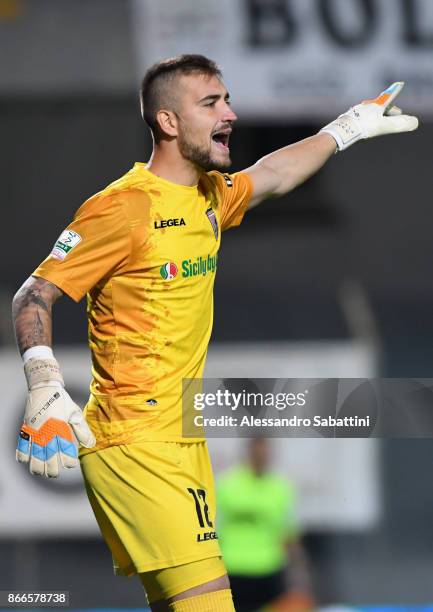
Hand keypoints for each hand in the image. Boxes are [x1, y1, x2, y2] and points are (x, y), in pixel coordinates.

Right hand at [16, 358, 95, 477]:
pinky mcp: (26, 430)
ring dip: (37, 468)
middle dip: (52, 470)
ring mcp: (35, 432)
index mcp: (61, 428)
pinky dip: (23, 457)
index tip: (71, 464)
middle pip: (49, 460)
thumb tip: (91, 445)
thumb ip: (82, 431)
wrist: (44, 387)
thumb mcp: (75, 414)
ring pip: (34, 458)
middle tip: (55, 472)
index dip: (69, 462)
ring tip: (41, 471)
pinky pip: (21, 448)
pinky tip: (28, 461)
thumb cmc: (62, 400)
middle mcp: (48, 433)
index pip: (66, 453)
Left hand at [320, 82, 417, 150]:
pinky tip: (361, 124)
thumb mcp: (383, 126)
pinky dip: (364, 119)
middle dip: (389, 109)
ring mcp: (356, 111)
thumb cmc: (363, 127)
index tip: (399, 83)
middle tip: (395, 113)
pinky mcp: (349, 118)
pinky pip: (359, 116)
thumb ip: (398, 124)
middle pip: (380, 105)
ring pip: (369, 110)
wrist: (341, 132)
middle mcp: (366, 106)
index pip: (389, 97)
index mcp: (376, 106)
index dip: (395, 91)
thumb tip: (413, 122)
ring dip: (376, 114)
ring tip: (378, 119)